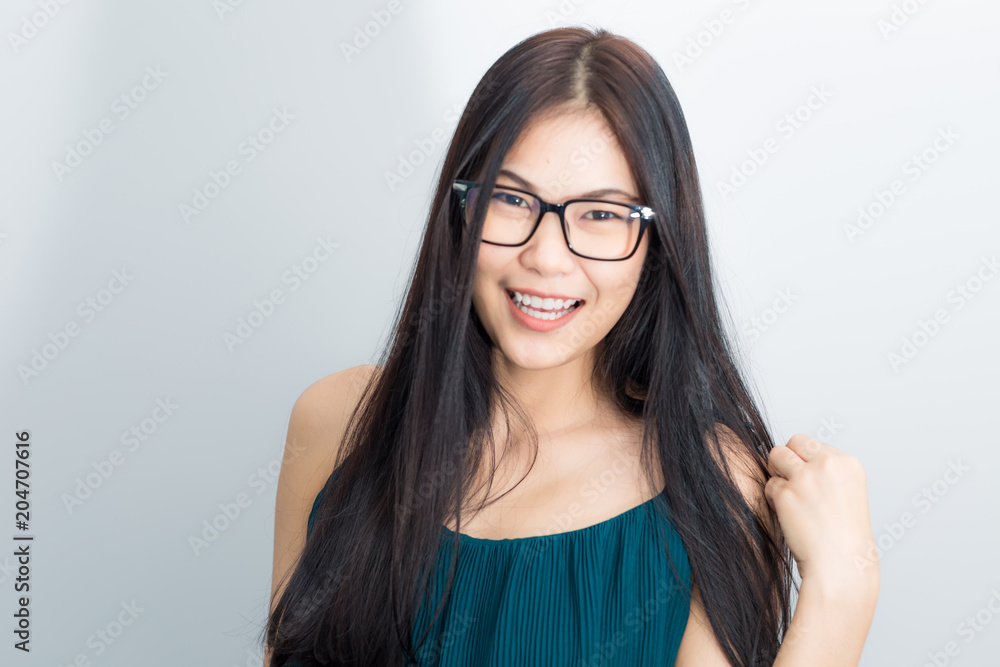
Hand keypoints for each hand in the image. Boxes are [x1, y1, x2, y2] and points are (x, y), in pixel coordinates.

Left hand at [764, 434, 879, 593]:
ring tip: (790, 498)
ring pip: (776, 455)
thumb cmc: (842, 536)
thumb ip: (826, 471)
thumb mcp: (846, 493)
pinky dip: (773, 499)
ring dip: (777, 474)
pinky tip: (788, 516)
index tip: (813, 485)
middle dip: (788, 459)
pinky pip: (769, 485)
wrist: (841, 567)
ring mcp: (807, 478)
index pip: (813, 443)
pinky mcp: (787, 494)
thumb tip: (794, 454)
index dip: (806, 462)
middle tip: (793, 484)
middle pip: (793, 441)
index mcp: (848, 464)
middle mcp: (828, 465)